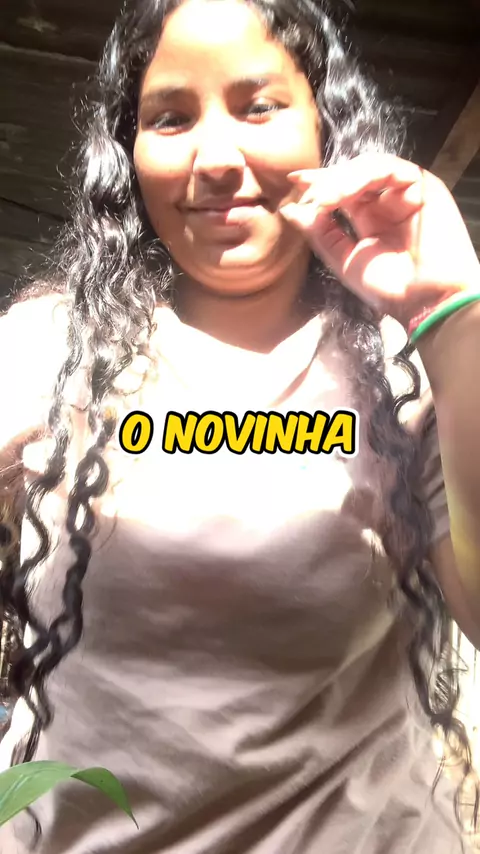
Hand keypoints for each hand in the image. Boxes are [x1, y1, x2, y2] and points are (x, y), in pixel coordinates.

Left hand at [279, 153, 479, 328]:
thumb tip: (290, 211)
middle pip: (351, 175)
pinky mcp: (422, 185)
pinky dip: (359, 178)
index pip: (341, 191)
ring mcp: (405, 191)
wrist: (426, 301)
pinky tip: (339, 195)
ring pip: (367, 168)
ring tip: (319, 199)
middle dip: (325, 182)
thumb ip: (320, 234)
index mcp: (370, 217)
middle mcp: (387, 200)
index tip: (293, 181)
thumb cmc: (389, 288)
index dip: (318, 183)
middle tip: (304, 195)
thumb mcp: (344, 260)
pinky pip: (387, 169)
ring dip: (339, 181)